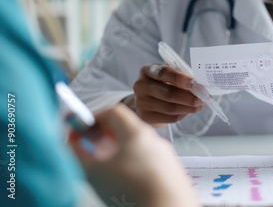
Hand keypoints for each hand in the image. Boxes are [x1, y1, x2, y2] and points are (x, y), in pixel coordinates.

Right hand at [69, 104, 199, 206]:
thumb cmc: (133, 190)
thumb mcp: (94, 172)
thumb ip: (77, 154)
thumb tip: (70, 144)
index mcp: (137, 133)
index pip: (114, 111)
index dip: (93, 117)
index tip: (81, 130)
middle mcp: (155, 141)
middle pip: (126, 130)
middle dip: (104, 138)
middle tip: (91, 151)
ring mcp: (166, 157)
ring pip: (138, 148)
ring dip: (119, 154)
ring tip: (107, 171)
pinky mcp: (172, 173)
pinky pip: (150, 163)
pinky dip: (134, 167)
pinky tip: (127, 184)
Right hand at [128, 64, 205, 123]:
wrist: (146, 100)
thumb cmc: (162, 83)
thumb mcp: (169, 75)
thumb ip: (182, 78)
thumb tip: (202, 86)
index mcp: (147, 70)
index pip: (164, 73)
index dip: (181, 79)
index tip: (196, 83)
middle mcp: (140, 86)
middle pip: (168, 93)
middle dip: (189, 97)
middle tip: (204, 97)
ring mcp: (141, 102)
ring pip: (170, 108)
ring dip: (189, 107)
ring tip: (201, 104)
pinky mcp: (145, 117)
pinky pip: (169, 118)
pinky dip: (183, 114)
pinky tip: (190, 110)